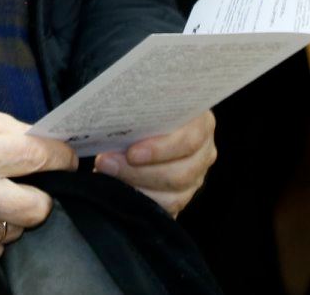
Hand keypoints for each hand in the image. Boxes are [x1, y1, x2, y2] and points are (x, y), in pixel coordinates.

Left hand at [94, 110, 216, 215]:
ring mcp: (197, 175)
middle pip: (179, 173)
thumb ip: (137, 110)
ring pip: (174, 195)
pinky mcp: (184, 194)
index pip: (188, 141)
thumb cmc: (140, 108)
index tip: (131, 153)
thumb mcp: (142, 103)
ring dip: (136, 185)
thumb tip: (113, 119)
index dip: (160, 150)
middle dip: (138, 171)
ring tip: (106, 172)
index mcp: (200, 122)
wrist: (141, 122)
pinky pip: (167, 207)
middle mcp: (204, 150)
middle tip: (105, 162)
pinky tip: (118, 188)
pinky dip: (141, 199)